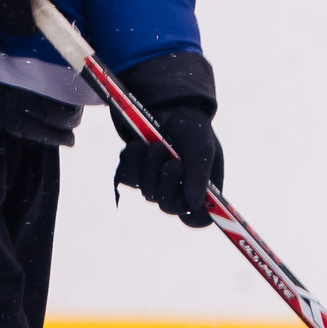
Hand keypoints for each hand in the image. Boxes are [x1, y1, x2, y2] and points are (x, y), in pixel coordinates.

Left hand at [114, 98, 223, 227]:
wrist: (167, 108)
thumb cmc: (191, 128)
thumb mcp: (201, 146)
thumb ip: (199, 174)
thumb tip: (194, 204)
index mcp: (200, 190)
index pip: (197, 219)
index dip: (195, 217)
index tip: (191, 202)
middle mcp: (176, 193)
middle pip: (166, 205)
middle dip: (168, 176)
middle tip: (173, 156)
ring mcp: (152, 187)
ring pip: (145, 190)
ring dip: (150, 161)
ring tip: (158, 143)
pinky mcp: (131, 177)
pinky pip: (125, 177)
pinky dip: (133, 157)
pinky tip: (142, 144)